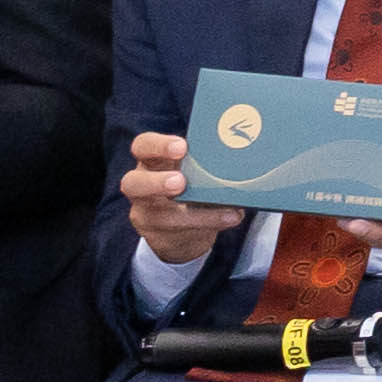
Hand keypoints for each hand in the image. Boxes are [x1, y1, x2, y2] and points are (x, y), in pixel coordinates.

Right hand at [116, 123, 230, 267]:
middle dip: (156, 182)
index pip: (142, 147)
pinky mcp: (159, 236)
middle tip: (180, 182)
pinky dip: (210, 223)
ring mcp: (146, 213)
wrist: (178, 228)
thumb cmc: (188, 187)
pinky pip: (181, 232)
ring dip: (190, 213)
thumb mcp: (192, 170)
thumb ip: (207, 161)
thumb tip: (248, 149)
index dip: (158, 145)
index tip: (182, 146)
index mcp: (150, 161)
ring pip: (157, 215)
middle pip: (132, 183)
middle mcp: (140, 186)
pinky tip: (232, 217)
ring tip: (222, 208)